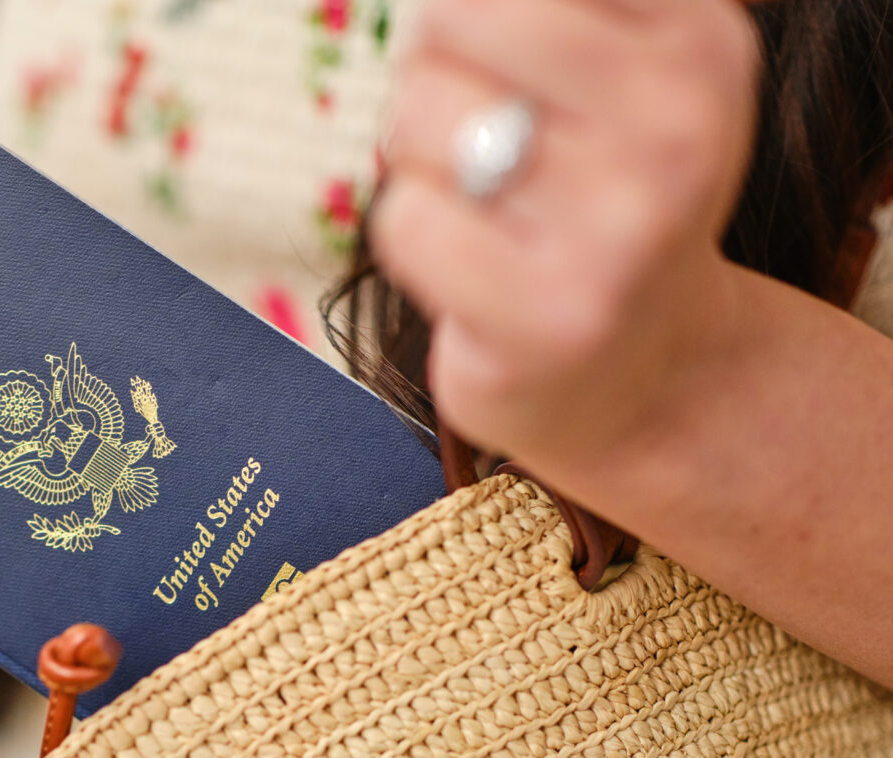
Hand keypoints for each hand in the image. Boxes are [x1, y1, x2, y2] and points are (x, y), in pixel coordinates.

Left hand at [371, 0, 760, 468]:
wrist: (645, 375)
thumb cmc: (596, 204)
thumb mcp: (618, 77)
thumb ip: (536, 12)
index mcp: (699, 43)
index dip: (467, 15)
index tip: (506, 73)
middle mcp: (678, 129)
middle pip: (448, 18)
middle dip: (430, 76)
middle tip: (475, 143)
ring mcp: (621, 232)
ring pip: (416, 118)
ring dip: (420, 166)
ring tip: (487, 212)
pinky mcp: (549, 319)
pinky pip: (405, 219)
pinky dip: (414, 239)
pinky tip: (471, 270)